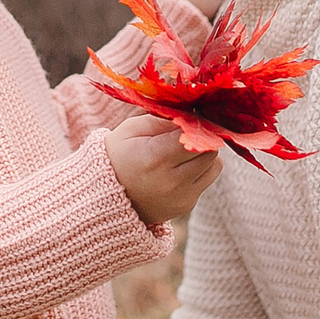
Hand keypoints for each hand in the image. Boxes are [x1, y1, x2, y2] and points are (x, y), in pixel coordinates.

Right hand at [105, 113, 222, 226]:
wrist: (105, 198)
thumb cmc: (117, 156)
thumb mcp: (131, 130)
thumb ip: (162, 119)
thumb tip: (190, 112)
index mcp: (157, 157)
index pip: (197, 136)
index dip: (196, 124)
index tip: (189, 119)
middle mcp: (173, 180)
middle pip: (211, 150)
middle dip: (203, 139)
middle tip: (188, 134)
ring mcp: (182, 196)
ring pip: (214, 166)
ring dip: (204, 156)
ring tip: (181, 153)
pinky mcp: (186, 206)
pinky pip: (205, 181)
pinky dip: (198, 172)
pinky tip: (177, 170)